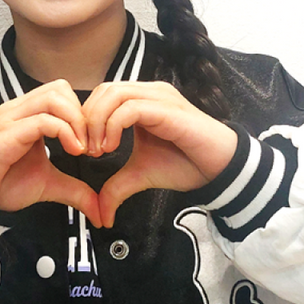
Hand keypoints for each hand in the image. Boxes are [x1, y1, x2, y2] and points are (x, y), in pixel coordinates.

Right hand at [0, 80, 101, 226]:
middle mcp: (18, 110)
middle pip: (60, 88)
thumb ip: (76, 191)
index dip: (83, 114)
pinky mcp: (5, 134)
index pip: (62, 93)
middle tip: (90, 145)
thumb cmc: (3, 185)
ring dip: (75, 121)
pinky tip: (72, 150)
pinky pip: (40, 120)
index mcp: (28, 114)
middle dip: (83, 114)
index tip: (93, 144)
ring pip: (52, 98)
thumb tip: (100, 209)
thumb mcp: (49, 185)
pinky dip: (63, 132)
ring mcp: (10, 119)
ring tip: (82, 148)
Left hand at [82, 82, 237, 227]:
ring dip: (97, 122)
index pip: (102, 94)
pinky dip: (112, 126)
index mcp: (141, 100)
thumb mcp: (141, 175)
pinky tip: (111, 147)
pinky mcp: (167, 109)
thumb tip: (101, 215)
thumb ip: (117, 187)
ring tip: (97, 150)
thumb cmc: (186, 164)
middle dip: (87, 119)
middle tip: (86, 149)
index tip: (83, 148)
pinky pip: (130, 108)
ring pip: (113, 94)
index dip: (86, 118)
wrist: (219, 168)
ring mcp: (159, 97)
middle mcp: (149, 92)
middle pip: (104, 89)